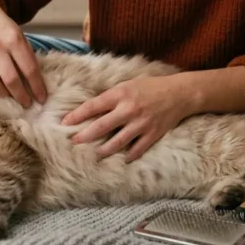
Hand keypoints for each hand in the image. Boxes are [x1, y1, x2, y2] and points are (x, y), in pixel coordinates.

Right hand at [0, 0, 47, 107]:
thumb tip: (35, 85)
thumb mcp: (20, 37)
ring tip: (11, 97)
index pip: (29, 69)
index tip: (42, 99)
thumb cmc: (4, 30)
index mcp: (14, 39)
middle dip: (22, 96)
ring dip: (4, 95)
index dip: (37, 87)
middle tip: (27, 103)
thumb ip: (26, 57)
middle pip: (11, 80)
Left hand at [62, 75, 192, 161]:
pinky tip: (122, 159)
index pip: (93, 106)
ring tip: (94, 155)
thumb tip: (92, 108)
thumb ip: (112, 97)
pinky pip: (137, 149)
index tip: (64, 122)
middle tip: (73, 142)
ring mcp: (141, 124)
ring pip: (117, 142)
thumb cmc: (151, 87)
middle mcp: (129, 109)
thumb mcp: (128, 85)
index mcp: (121, 94)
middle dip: (84, 136)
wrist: (180, 93)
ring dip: (103, 150)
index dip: (77, 115)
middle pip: (101, 127)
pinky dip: (129, 156)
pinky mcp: (153, 134)